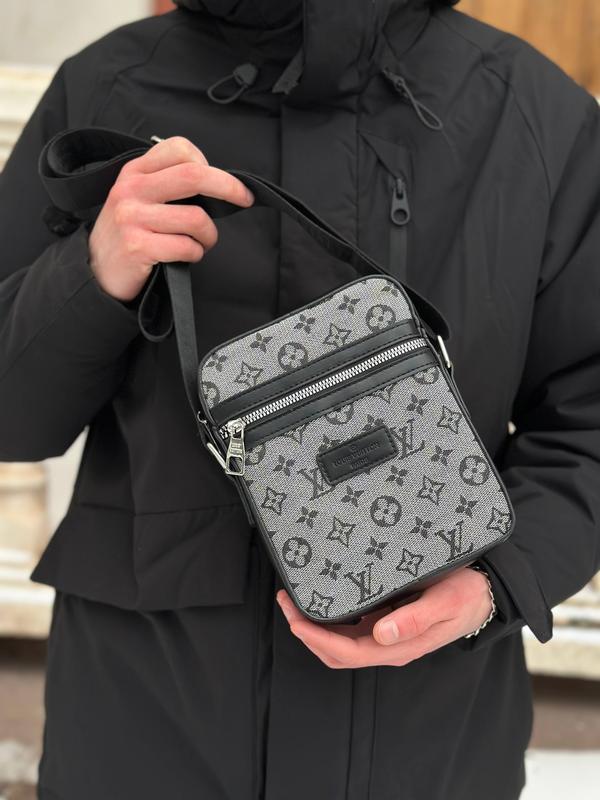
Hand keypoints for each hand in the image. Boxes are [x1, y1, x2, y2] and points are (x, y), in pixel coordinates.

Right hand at [88, 136, 254, 300]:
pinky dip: (196, 253)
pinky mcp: (138, 246)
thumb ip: (165, 183)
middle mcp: (132, 190)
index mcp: (135, 171)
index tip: (221, 182)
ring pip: (196, 219)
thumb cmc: (126, 233)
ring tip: (202, 242)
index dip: (209, 163)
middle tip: (244, 199)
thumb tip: (213, 182)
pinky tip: (188, 255)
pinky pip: (186, 246)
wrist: (96, 270)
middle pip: (194, 175)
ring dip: (209, 235)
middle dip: (229, 187)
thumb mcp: (136, 196)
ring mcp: (133, 218)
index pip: (179, 149)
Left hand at [276, 566, 492, 667]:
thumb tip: (380, 634)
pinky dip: (329, 618)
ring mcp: (386, 636)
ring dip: (314, 625)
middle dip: (306, 631)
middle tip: (285, 601)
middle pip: (336, 650)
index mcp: (398, 646)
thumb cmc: (466, 595)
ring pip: (340, 641)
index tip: (295, 618)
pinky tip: (321, 598)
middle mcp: (387, 645)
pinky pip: (350, 628)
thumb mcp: (445, 602)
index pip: (347, 651)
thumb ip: (414, 620)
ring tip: (294, 598)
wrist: (485, 593)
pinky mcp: (387, 622)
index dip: (317, 638)